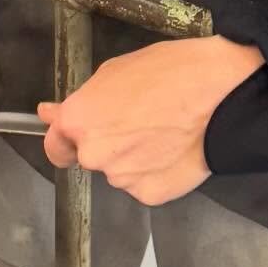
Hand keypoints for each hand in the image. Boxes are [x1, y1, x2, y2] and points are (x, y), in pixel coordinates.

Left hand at [37, 37, 265, 206]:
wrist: (218, 93)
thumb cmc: (166, 71)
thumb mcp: (113, 72)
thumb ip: (81, 100)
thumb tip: (49, 113)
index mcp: (79, 122)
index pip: (54, 144)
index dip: (64, 138)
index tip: (73, 135)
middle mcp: (94, 156)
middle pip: (91, 156)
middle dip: (106, 143)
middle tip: (135, 122)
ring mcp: (123, 179)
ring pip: (120, 171)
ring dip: (132, 157)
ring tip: (162, 131)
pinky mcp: (152, 195)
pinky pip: (145, 184)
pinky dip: (155, 172)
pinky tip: (173, 149)